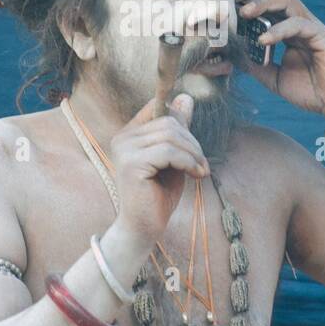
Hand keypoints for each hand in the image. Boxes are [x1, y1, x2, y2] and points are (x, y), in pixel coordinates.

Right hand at [110, 93, 208, 243]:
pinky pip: (169, 152)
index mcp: (130, 134)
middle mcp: (123, 138)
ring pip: (171, 135)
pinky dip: (188, 162)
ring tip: (200, 170)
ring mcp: (125, 150)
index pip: (158, 107)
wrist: (143, 228)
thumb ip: (178, 129)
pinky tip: (195, 175)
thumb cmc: (158, 195)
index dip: (181, 120)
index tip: (193, 147)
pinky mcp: (132, 164)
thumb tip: (186, 97)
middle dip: (192, 142)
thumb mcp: (173, 157)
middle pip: (169, 122)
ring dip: (193, 153)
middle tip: (202, 165)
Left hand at [233, 0, 324, 125]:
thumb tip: (234, 56)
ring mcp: (314, 28)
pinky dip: (279, 30)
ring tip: (244, 13)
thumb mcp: (275, 78)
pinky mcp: (323, 37)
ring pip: (289, 2)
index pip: (270, 3)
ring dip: (264, 3)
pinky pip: (299, 25)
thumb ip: (257, 65)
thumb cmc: (311, 91)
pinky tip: (264, 39)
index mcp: (290, 30)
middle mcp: (302, 23)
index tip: (227, 3)